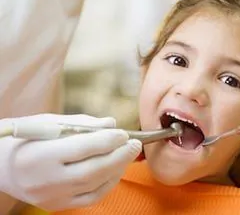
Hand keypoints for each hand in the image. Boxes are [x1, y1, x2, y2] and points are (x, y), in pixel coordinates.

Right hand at [0, 114, 141, 210]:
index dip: (107, 141)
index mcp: (39, 155)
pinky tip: (116, 169)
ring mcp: (51, 197)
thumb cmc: (28, 139)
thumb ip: (82, 124)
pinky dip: (108, 183)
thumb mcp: (50, 123)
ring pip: (93, 186)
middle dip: (118, 157)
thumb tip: (112, 124)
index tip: (123, 133)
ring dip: (117, 169)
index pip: (81, 148)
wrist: (3, 167)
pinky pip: (90, 198)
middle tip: (135, 144)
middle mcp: (44, 180)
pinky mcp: (57, 206)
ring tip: (128, 154)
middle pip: (91, 171)